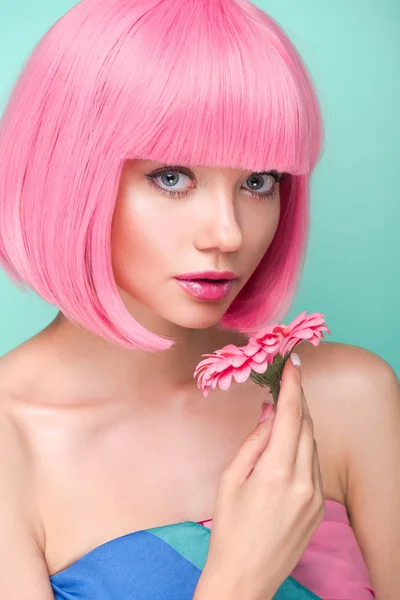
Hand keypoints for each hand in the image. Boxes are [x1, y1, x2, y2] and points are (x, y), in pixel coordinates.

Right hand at [194, 353, 324, 599]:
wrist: (245, 578)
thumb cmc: (229, 529)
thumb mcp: (230, 479)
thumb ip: (253, 442)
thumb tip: (268, 412)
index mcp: (276, 471)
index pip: (290, 415)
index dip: (293, 385)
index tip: (293, 363)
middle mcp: (304, 481)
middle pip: (306, 426)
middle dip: (297, 400)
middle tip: (286, 380)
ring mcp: (316, 495)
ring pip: (312, 444)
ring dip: (300, 423)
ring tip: (283, 410)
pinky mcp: (320, 507)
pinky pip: (314, 465)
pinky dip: (303, 448)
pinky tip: (287, 446)